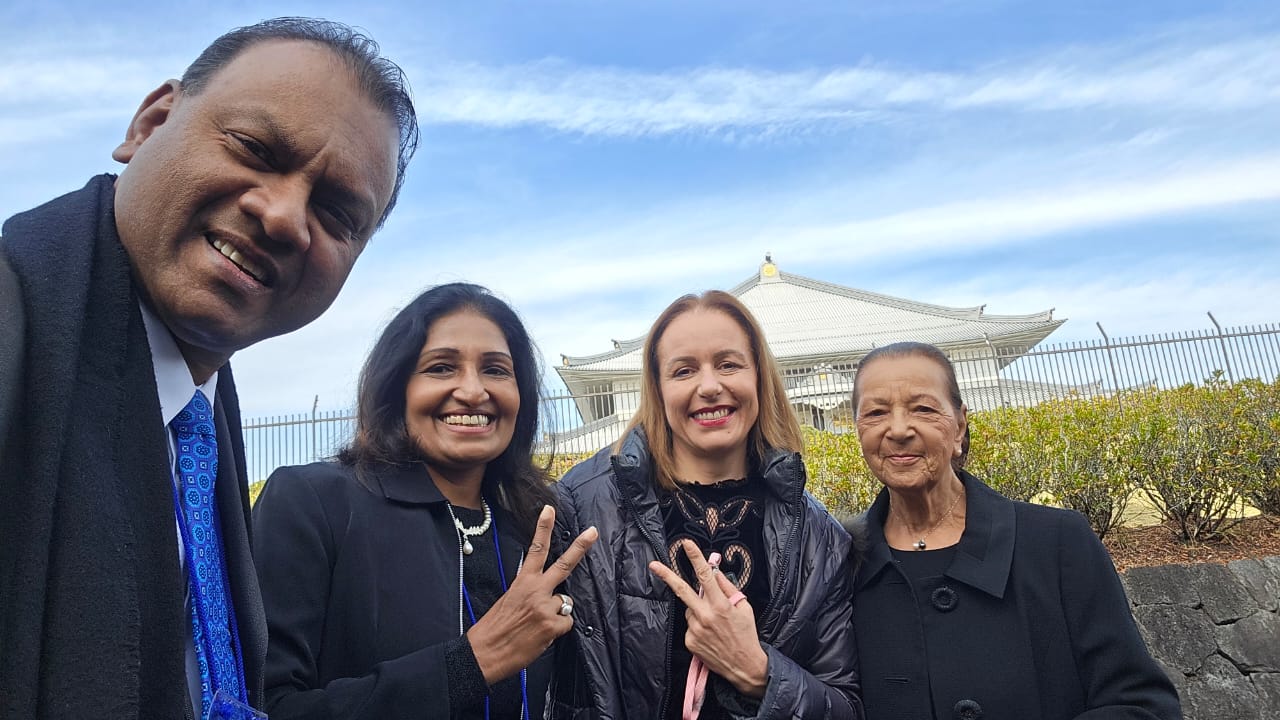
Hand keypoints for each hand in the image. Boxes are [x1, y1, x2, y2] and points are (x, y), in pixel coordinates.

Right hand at [468, 505, 597, 683]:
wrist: (485, 653)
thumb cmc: (494, 628)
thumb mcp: (508, 600)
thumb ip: (530, 591)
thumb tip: (549, 593)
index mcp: (522, 582)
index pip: (536, 549)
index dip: (544, 528)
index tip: (550, 510)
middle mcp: (536, 590)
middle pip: (564, 564)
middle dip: (580, 547)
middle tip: (592, 532)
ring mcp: (546, 607)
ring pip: (565, 604)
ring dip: (556, 613)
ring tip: (538, 624)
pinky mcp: (553, 626)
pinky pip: (566, 624)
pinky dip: (557, 630)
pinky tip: (542, 634)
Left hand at [648, 539, 768, 697]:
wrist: (744, 666)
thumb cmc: (747, 635)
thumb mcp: (744, 608)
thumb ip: (728, 589)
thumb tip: (715, 573)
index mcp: (721, 605)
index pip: (706, 576)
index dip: (696, 558)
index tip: (687, 544)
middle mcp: (705, 616)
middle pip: (682, 590)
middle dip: (667, 575)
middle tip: (654, 565)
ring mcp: (695, 629)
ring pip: (689, 609)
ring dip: (697, 609)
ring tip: (713, 623)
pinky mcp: (689, 641)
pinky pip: (689, 625)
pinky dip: (697, 625)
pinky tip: (709, 634)